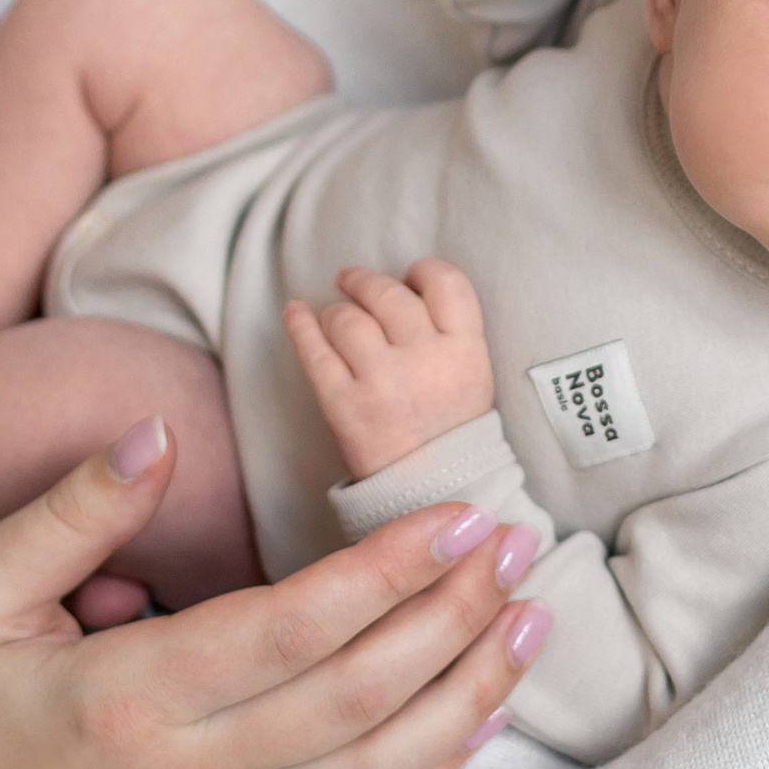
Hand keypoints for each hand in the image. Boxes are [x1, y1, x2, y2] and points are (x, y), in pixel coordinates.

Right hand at [0, 418, 545, 768]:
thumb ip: (68, 512)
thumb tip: (153, 430)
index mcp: (127, 697)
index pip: (289, 630)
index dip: (385, 573)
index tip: (456, 515)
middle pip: (357, 701)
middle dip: (452, 620)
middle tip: (517, 544)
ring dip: (468, 695)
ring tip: (529, 619)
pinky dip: (432, 767)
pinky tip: (478, 708)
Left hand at [285, 261, 497, 480]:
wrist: (432, 496)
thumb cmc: (449, 431)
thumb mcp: (473, 376)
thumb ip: (448, 332)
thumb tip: (401, 286)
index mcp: (466, 352)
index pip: (446, 283)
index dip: (422, 272)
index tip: (408, 277)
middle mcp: (426, 362)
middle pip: (388, 294)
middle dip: (365, 283)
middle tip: (353, 282)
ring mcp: (383, 383)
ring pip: (347, 318)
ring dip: (336, 312)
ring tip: (336, 320)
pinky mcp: (344, 406)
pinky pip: (314, 350)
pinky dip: (300, 324)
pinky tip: (295, 312)